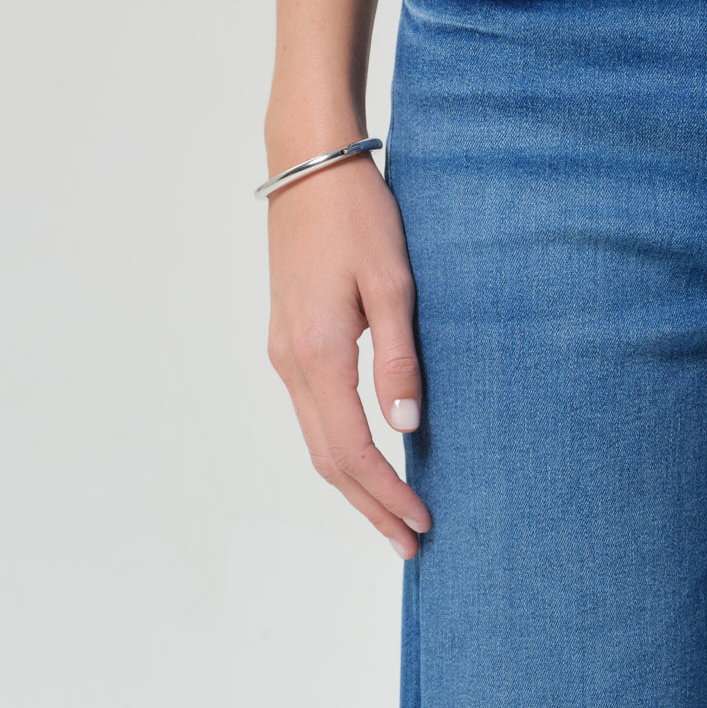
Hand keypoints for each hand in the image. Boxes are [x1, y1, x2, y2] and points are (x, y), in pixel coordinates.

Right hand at [264, 151, 430, 558]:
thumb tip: (409, 426)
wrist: (307, 164)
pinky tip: (369, 456)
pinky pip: (313, 413)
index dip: (387, 494)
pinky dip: (341, 449)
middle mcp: (291, 362)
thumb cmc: (357, 214)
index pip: (352, 451)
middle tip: (410, 543)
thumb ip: (399, 358)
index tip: (422, 524)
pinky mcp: (290, 338)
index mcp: (319, 353)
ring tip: (393, 513)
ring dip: (354, 484)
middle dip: (369, 506)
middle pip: (327, 460)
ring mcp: (284, 351)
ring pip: (316, 440)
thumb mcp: (392, 283)